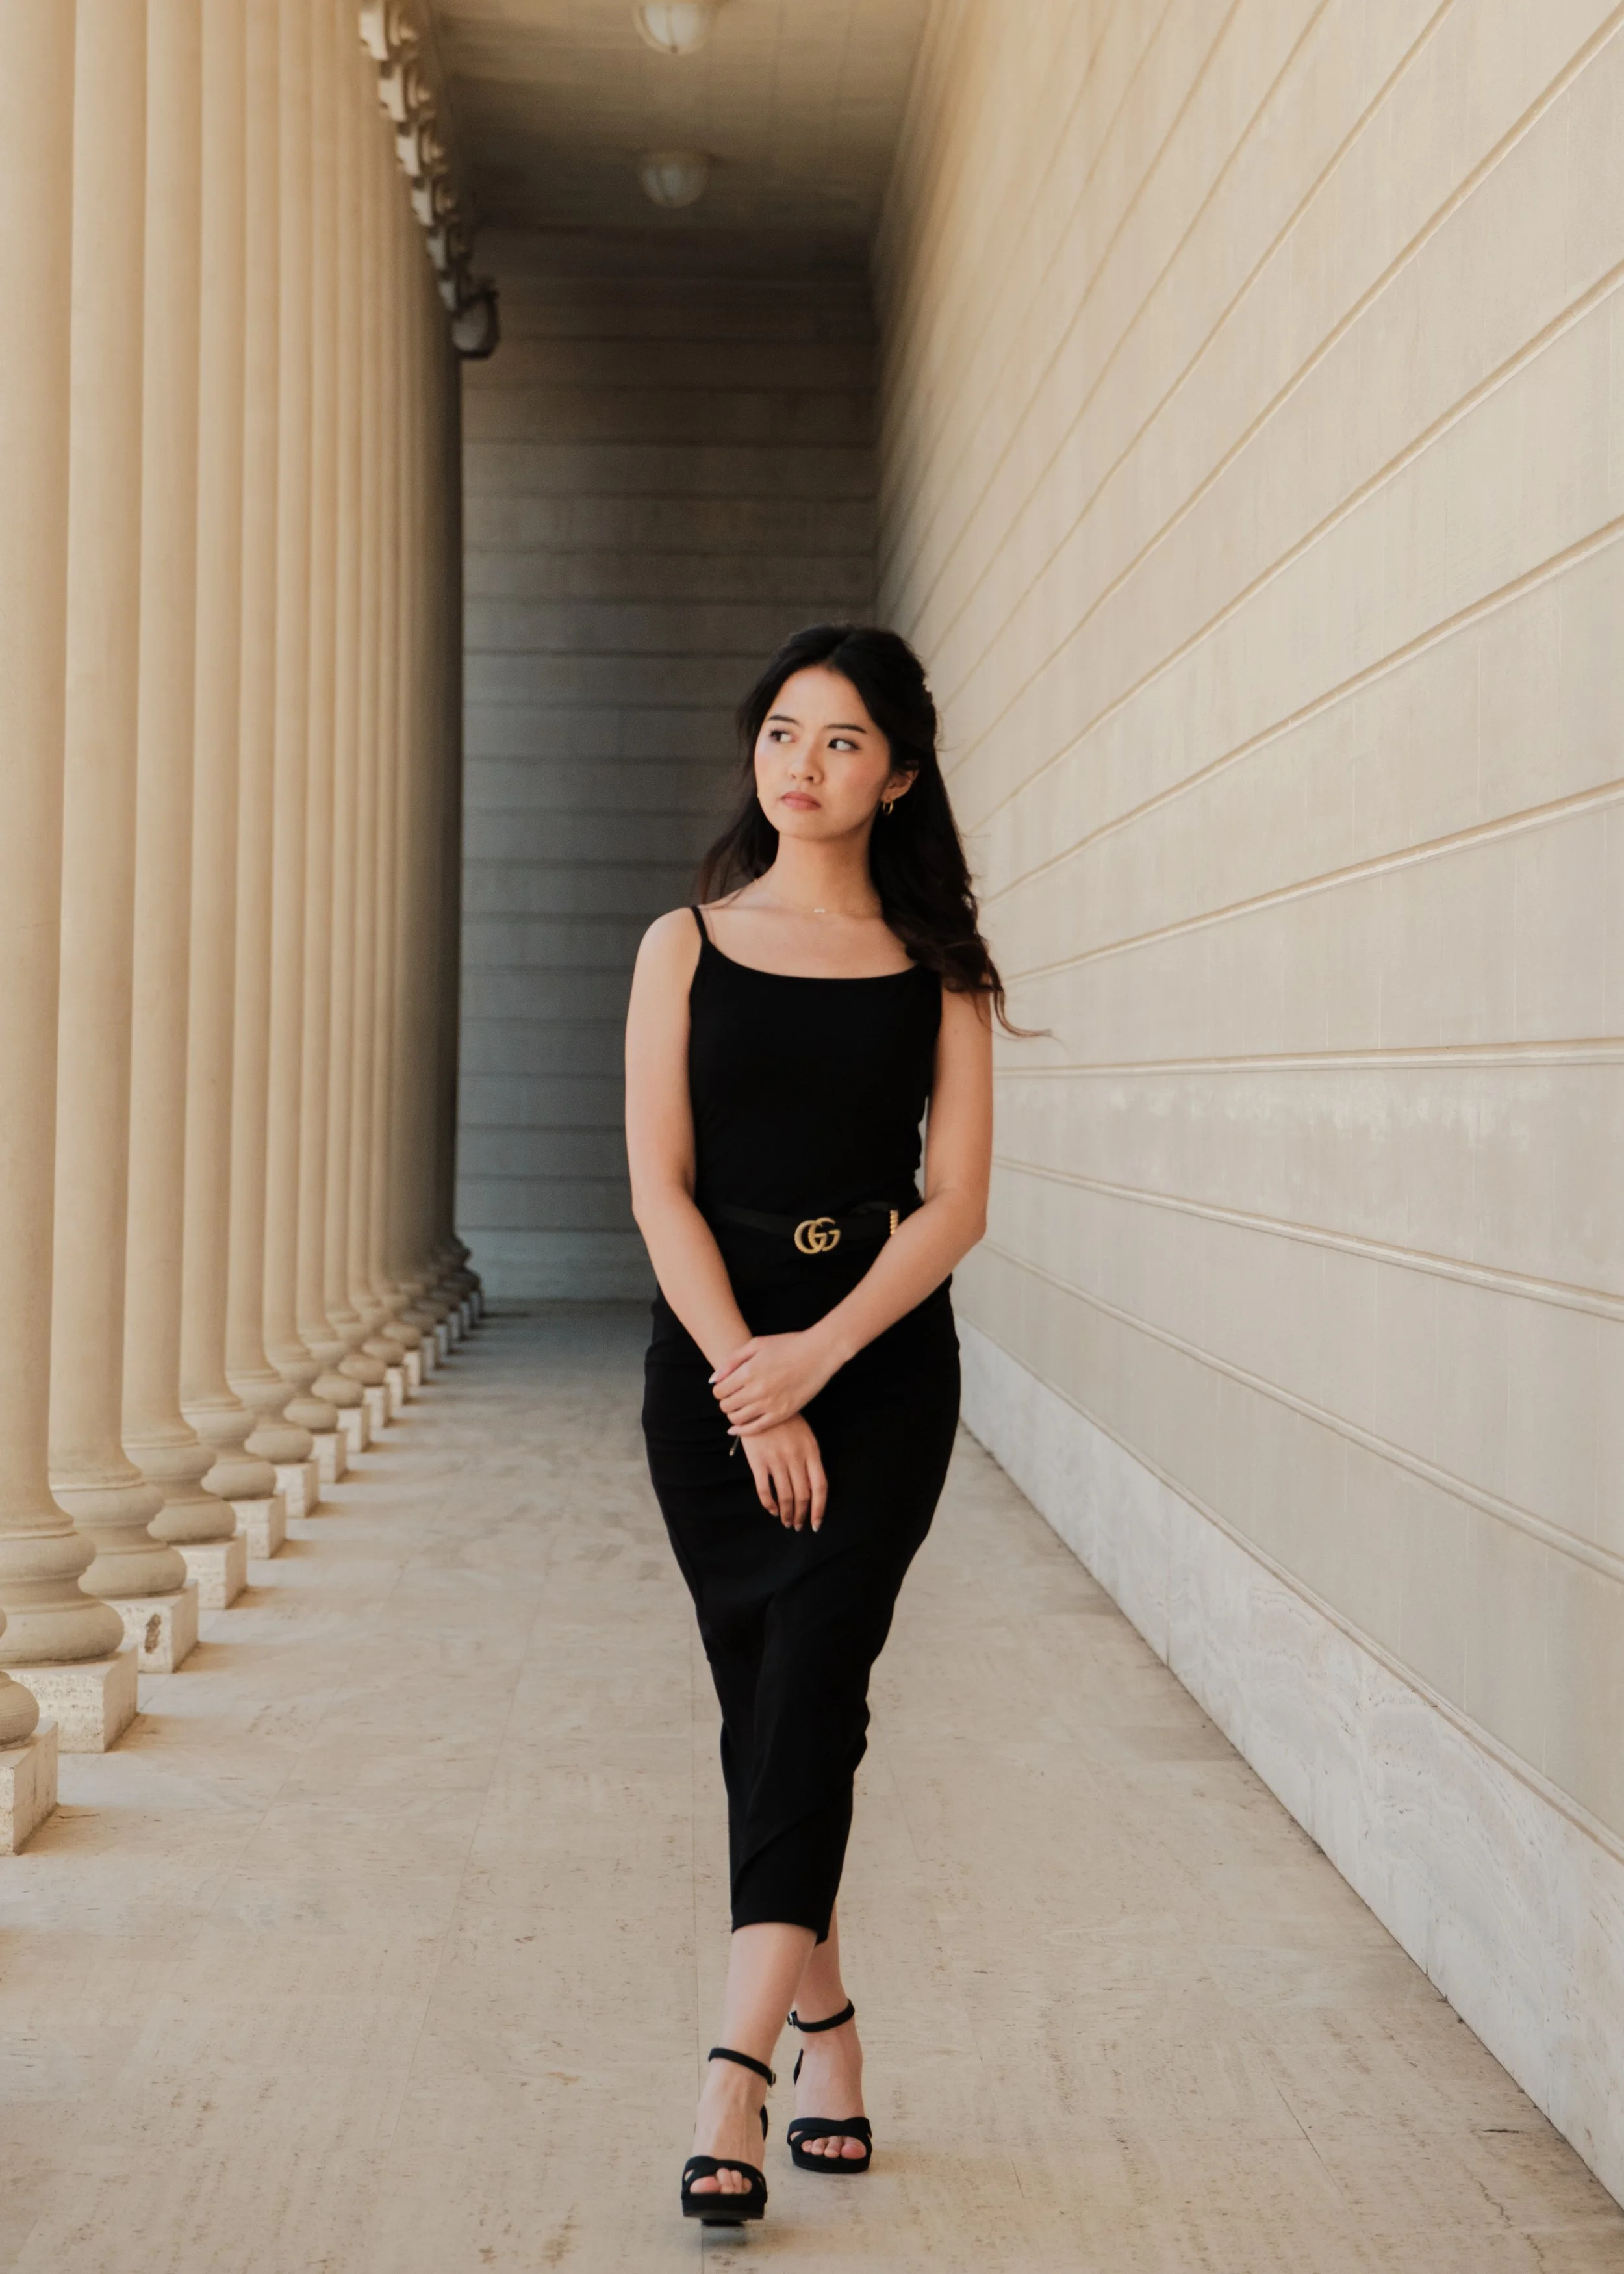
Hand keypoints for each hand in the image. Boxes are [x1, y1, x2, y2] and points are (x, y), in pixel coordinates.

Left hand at [710, 1329, 836, 1435]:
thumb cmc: (787, 1345)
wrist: (818, 1353)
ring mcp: (770, 1404)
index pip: (719, 1391)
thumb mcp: (756, 1344)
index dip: (718, 1390)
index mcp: (748, 1371)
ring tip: (739, 1407)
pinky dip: (743, 1430)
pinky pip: (755, 1429)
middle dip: (725, 1401)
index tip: (725, 1387)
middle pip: (726, 1406)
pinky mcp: (783, 1414)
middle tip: (732, 1396)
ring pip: (737, 1419)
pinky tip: (737, 1428)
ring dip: (733, 1414)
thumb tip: (714, 1379)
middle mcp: (757, 1390)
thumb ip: (732, 1361)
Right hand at [740, 1417, 827, 1530]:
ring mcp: (776, 1460)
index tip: (816, 1524)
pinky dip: (769, 1504)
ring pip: (785, 1496)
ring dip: (786, 1513)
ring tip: (786, 1522)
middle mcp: (796, 1458)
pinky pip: (764, 1490)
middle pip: (802, 1495)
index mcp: (811, 1452)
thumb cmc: (786, 1421)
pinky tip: (772, 1510)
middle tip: (798, 1525)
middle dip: (801, 1515)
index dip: (819, 1509)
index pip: (820, 1487)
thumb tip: (811, 1490)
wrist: (760, 1403)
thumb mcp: (806, 1436)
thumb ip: (810, 1460)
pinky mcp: (758, 1461)